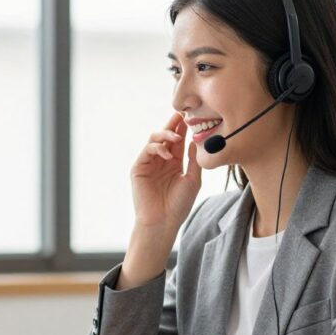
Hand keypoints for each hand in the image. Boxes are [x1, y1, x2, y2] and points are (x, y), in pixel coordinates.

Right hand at [131, 112, 201, 230]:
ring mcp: (149, 162)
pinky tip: (167, 154)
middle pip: (166, 134)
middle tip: (182, 112)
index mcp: (174, 162)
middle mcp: (161, 160)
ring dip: (166, 134)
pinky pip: (147, 150)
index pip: (179, 139)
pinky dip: (157, 148)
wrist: (162, 223)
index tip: (193, 114)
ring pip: (155, 138)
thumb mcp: (192, 179)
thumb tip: (196, 139)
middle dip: (173, 123)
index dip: (184, 127)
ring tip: (177, 137)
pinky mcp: (138, 167)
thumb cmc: (178, 205)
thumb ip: (194, 160)